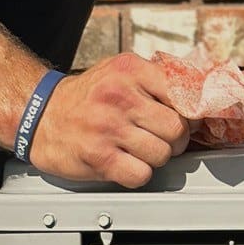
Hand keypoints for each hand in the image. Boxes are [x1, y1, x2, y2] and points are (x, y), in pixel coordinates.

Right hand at [26, 53, 191, 187]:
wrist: (40, 115)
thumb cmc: (88, 96)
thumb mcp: (122, 71)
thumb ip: (161, 78)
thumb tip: (203, 94)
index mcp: (130, 70)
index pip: (185, 93)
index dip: (193, 112)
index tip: (190, 119)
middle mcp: (119, 96)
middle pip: (178, 128)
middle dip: (175, 139)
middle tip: (160, 137)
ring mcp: (108, 128)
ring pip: (162, 154)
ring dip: (156, 157)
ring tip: (138, 148)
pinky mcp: (99, 157)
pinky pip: (141, 174)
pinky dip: (138, 173)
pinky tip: (126, 162)